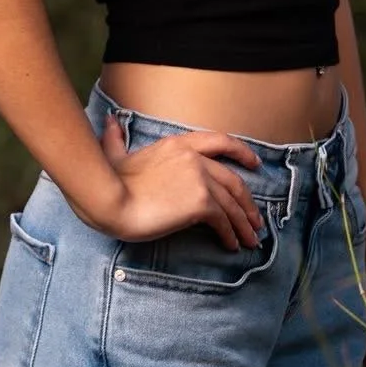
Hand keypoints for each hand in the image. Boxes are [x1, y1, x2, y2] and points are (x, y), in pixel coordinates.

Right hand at [96, 115, 265, 250]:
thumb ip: (116, 138)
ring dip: (244, 223)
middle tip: (255, 219)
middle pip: (233, 179)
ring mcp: (199, 178)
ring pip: (232, 203)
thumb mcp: (115, 153)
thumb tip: (110, 121)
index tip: (254, 163)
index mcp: (178, 143)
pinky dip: (230, 233)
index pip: (220, 141)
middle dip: (248, 202)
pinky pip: (223, 220)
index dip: (241, 152)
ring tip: (249, 239)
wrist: (111, 200)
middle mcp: (194, 157)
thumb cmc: (110, 181)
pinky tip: (231, 244)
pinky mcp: (200, 202)